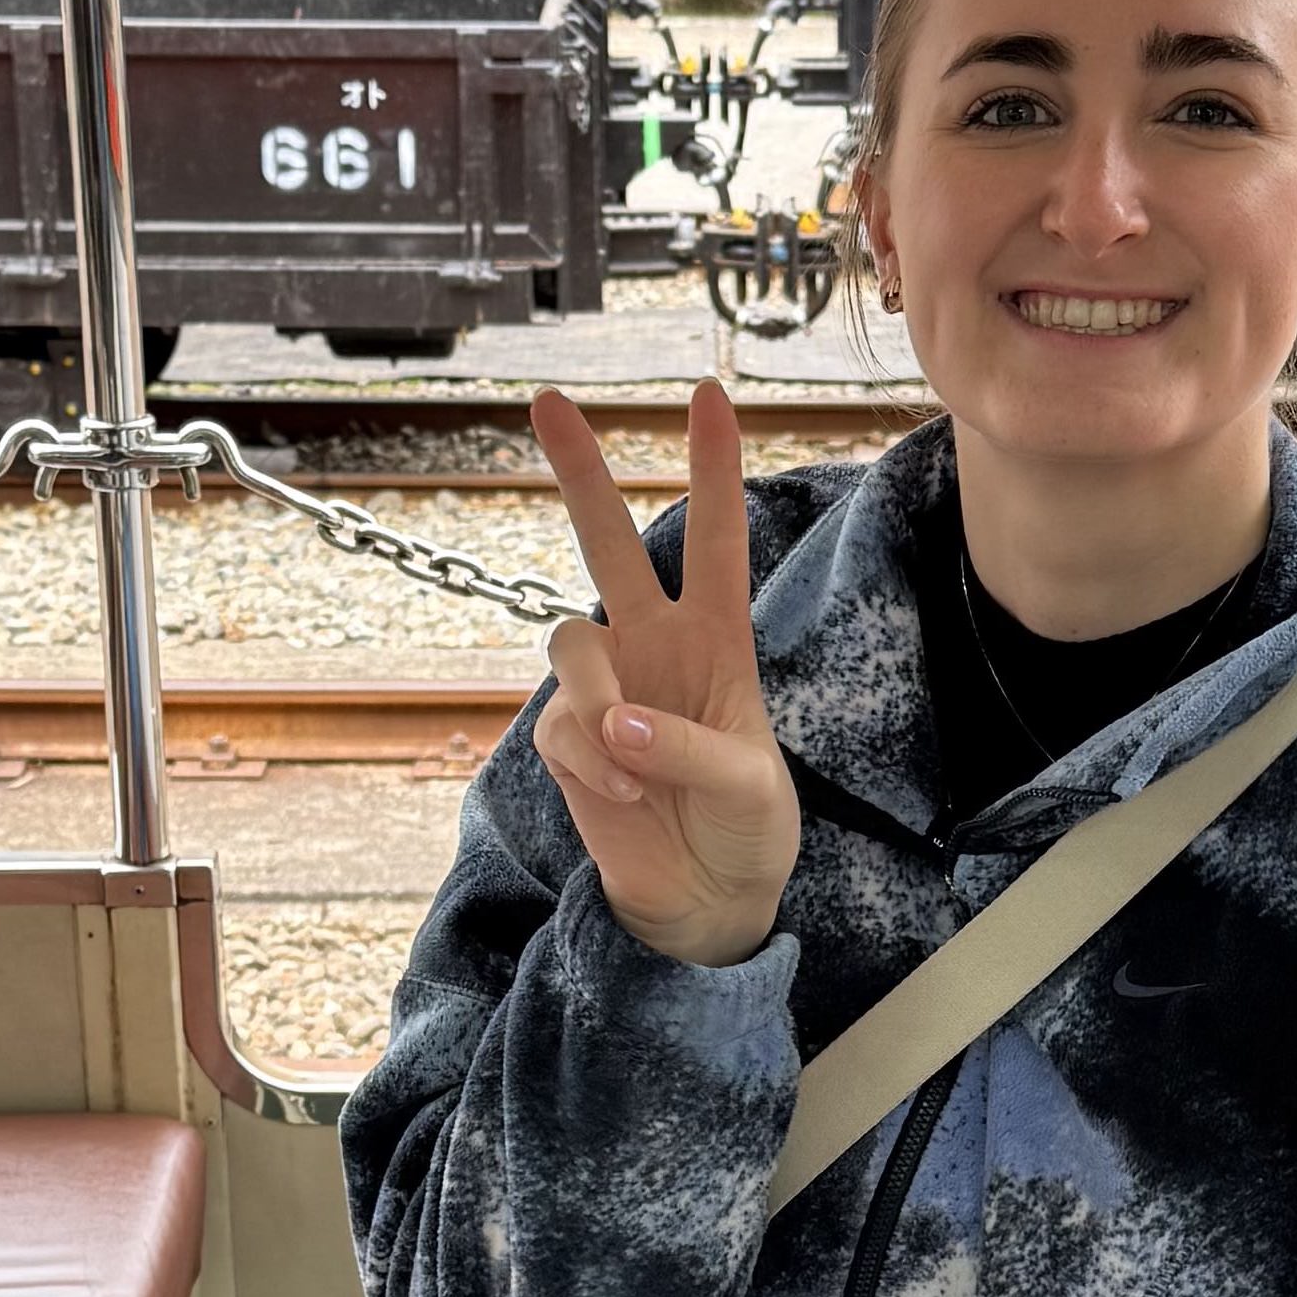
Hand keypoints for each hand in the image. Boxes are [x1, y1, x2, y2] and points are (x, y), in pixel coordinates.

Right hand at [529, 378, 802, 970]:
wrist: (706, 900)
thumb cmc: (747, 829)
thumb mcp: (749, 787)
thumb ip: (687, 746)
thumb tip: (615, 724)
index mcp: (718, 639)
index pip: (716, 539)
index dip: (713, 468)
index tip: (708, 395)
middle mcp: (654, 646)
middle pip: (609, 542)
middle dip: (580, 472)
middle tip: (546, 398)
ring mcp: (604, 690)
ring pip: (567, 639)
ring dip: (596, 699)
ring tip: (633, 766)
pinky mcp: (566, 740)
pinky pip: (557, 724)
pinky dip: (590, 763)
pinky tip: (624, 799)